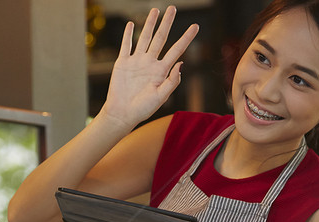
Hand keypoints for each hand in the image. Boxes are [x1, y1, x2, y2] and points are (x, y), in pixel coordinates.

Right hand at [100, 7, 198, 130]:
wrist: (122, 114)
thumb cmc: (143, 109)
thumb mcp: (161, 97)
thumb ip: (172, 81)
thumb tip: (181, 63)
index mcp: (161, 71)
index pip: (177, 50)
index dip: (186, 38)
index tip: (195, 26)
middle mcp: (150, 63)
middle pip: (160, 38)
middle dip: (166, 23)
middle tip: (172, 8)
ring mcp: (136, 62)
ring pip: (144, 38)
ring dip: (149, 24)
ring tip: (155, 10)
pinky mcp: (123, 63)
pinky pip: (126, 46)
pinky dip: (128, 35)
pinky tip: (131, 25)